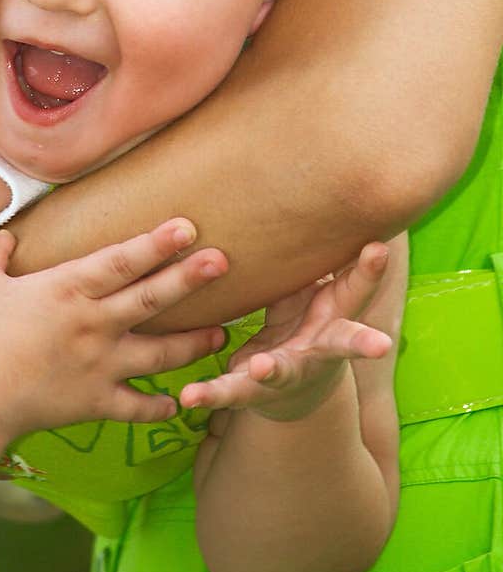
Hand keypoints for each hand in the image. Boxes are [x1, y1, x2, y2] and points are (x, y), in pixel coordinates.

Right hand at [0, 218, 228, 438]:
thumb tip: (5, 234)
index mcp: (68, 289)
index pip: (121, 260)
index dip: (155, 243)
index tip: (187, 227)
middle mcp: (93, 324)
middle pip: (151, 298)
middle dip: (189, 278)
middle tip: (223, 261)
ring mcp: (99, 365)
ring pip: (159, 353)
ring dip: (193, 343)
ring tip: (222, 334)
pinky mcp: (96, 402)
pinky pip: (136, 406)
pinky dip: (158, 407)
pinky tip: (178, 405)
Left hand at [180, 242, 391, 422]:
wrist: (291, 393)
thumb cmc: (301, 321)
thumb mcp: (311, 288)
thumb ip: (312, 252)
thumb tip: (309, 176)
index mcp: (332, 313)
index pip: (355, 287)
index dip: (369, 268)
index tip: (378, 246)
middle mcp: (319, 346)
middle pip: (345, 341)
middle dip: (362, 342)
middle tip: (380, 345)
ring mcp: (290, 372)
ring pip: (285, 372)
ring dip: (274, 369)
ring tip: (262, 366)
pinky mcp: (255, 392)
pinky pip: (232, 391)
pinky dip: (212, 392)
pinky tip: (191, 395)